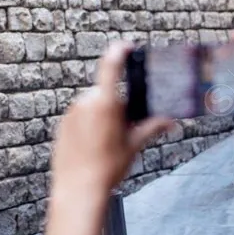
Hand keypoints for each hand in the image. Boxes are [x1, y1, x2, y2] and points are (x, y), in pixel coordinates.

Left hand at [50, 43, 173, 194]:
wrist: (78, 187)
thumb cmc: (108, 167)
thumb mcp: (134, 145)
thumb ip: (152, 127)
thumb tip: (171, 121)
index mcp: (105, 103)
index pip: (111, 66)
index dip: (119, 51)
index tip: (126, 46)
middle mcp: (85, 102)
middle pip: (107, 95)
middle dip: (117, 107)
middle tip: (124, 130)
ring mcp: (71, 112)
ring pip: (93, 107)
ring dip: (102, 117)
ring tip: (106, 144)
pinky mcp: (63, 123)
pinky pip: (80, 117)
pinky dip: (89, 126)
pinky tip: (93, 146)